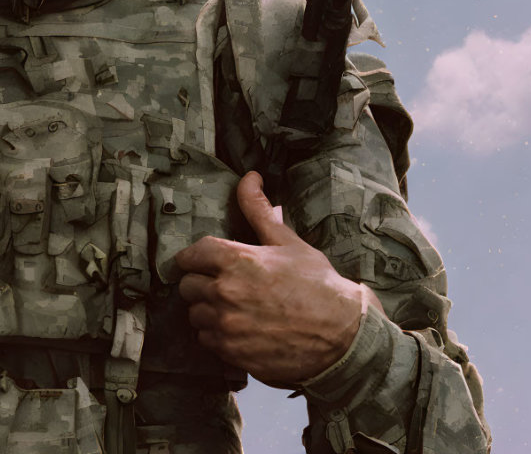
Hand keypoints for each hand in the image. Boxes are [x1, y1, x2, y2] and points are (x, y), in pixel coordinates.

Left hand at [175, 171, 381, 385]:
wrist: (343, 336)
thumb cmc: (317, 285)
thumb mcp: (288, 241)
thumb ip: (259, 209)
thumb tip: (249, 177)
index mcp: (235, 260)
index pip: (188, 255)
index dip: (195, 258)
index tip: (204, 262)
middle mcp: (224, 292)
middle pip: (187, 286)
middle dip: (202, 283)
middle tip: (225, 285)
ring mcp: (226, 324)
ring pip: (195, 314)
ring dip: (208, 311)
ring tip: (235, 308)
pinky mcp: (231, 352)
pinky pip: (206, 340)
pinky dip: (218, 335)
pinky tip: (241, 329)